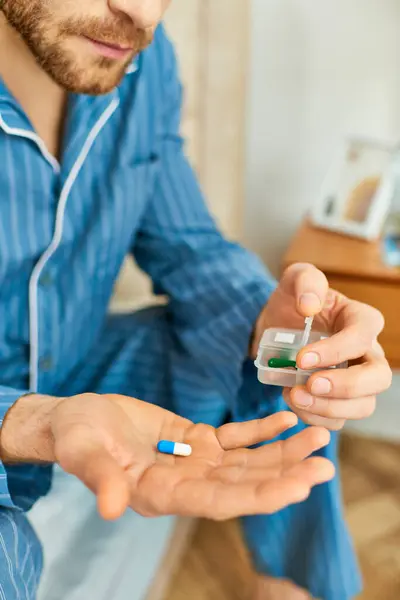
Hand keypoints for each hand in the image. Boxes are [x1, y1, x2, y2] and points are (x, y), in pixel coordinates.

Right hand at [0, 393, 333, 519]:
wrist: (78, 419)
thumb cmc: (75, 437)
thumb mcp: (82, 452)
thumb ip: (99, 478)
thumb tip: (111, 508)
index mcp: (162, 494)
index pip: (219, 501)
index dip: (259, 496)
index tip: (298, 487)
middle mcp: (186, 483)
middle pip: (244, 484)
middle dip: (285, 475)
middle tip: (324, 463)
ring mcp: (195, 462)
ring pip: (247, 461)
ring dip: (283, 451)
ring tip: (318, 436)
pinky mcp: (196, 439)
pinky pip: (235, 437)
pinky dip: (261, 430)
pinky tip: (286, 419)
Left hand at [253, 263, 392, 429]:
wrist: (275, 327)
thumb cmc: (292, 302)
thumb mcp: (295, 279)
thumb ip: (306, 281)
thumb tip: (310, 305)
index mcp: (361, 320)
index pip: (362, 337)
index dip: (336, 351)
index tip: (302, 358)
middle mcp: (367, 353)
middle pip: (378, 378)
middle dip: (346, 387)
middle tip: (311, 385)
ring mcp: (357, 381)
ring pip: (363, 406)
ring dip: (329, 408)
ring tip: (294, 396)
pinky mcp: (339, 401)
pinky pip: (338, 420)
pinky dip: (315, 418)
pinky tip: (292, 402)